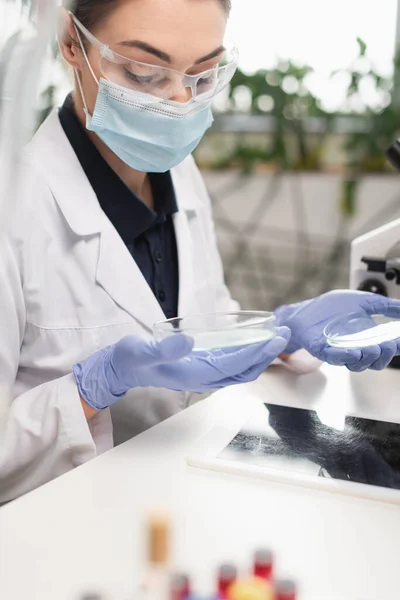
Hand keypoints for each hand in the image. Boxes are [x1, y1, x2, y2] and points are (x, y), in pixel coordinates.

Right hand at [73, 327, 290, 409]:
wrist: (122, 368)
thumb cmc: (131, 359)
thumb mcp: (142, 350)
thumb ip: (164, 348)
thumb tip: (189, 342)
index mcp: (193, 375)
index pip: (234, 366)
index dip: (256, 353)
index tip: (274, 339)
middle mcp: (203, 378)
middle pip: (243, 370)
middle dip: (266, 353)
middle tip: (285, 334)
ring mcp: (203, 374)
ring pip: (240, 370)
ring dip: (260, 355)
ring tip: (276, 337)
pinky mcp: (201, 367)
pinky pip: (231, 365)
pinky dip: (247, 355)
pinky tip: (254, 343)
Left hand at [275, 290, 399, 371]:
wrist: (306, 309)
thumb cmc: (332, 308)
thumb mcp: (363, 301)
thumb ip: (384, 306)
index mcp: (367, 338)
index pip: (386, 348)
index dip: (395, 347)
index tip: (399, 342)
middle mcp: (356, 348)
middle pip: (375, 362)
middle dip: (384, 355)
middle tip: (388, 345)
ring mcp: (340, 352)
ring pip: (358, 364)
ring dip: (368, 358)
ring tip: (374, 348)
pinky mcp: (323, 351)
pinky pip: (335, 359)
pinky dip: (345, 357)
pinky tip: (353, 352)